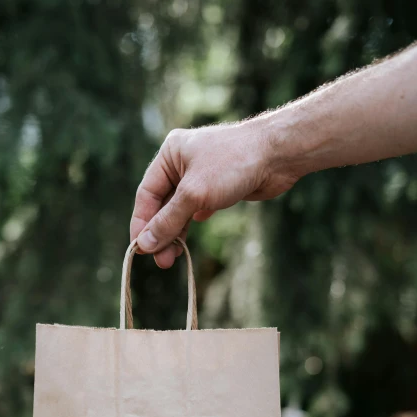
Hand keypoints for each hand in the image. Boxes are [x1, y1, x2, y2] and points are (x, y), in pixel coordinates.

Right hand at [130, 119, 298, 267]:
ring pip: (180, 209)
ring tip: (172, 258)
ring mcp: (201, 175)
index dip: (141, 224)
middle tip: (161, 261)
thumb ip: (168, 221)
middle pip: (162, 204)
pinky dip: (191, 224)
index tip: (139, 250)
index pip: (146, 194)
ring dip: (175, 233)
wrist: (277, 156)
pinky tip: (186, 240)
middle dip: (160, 233)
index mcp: (170, 154)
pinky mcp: (218, 187)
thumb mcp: (194, 195)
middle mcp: (182, 163)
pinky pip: (196, 209)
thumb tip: (145, 245)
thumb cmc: (233, 164)